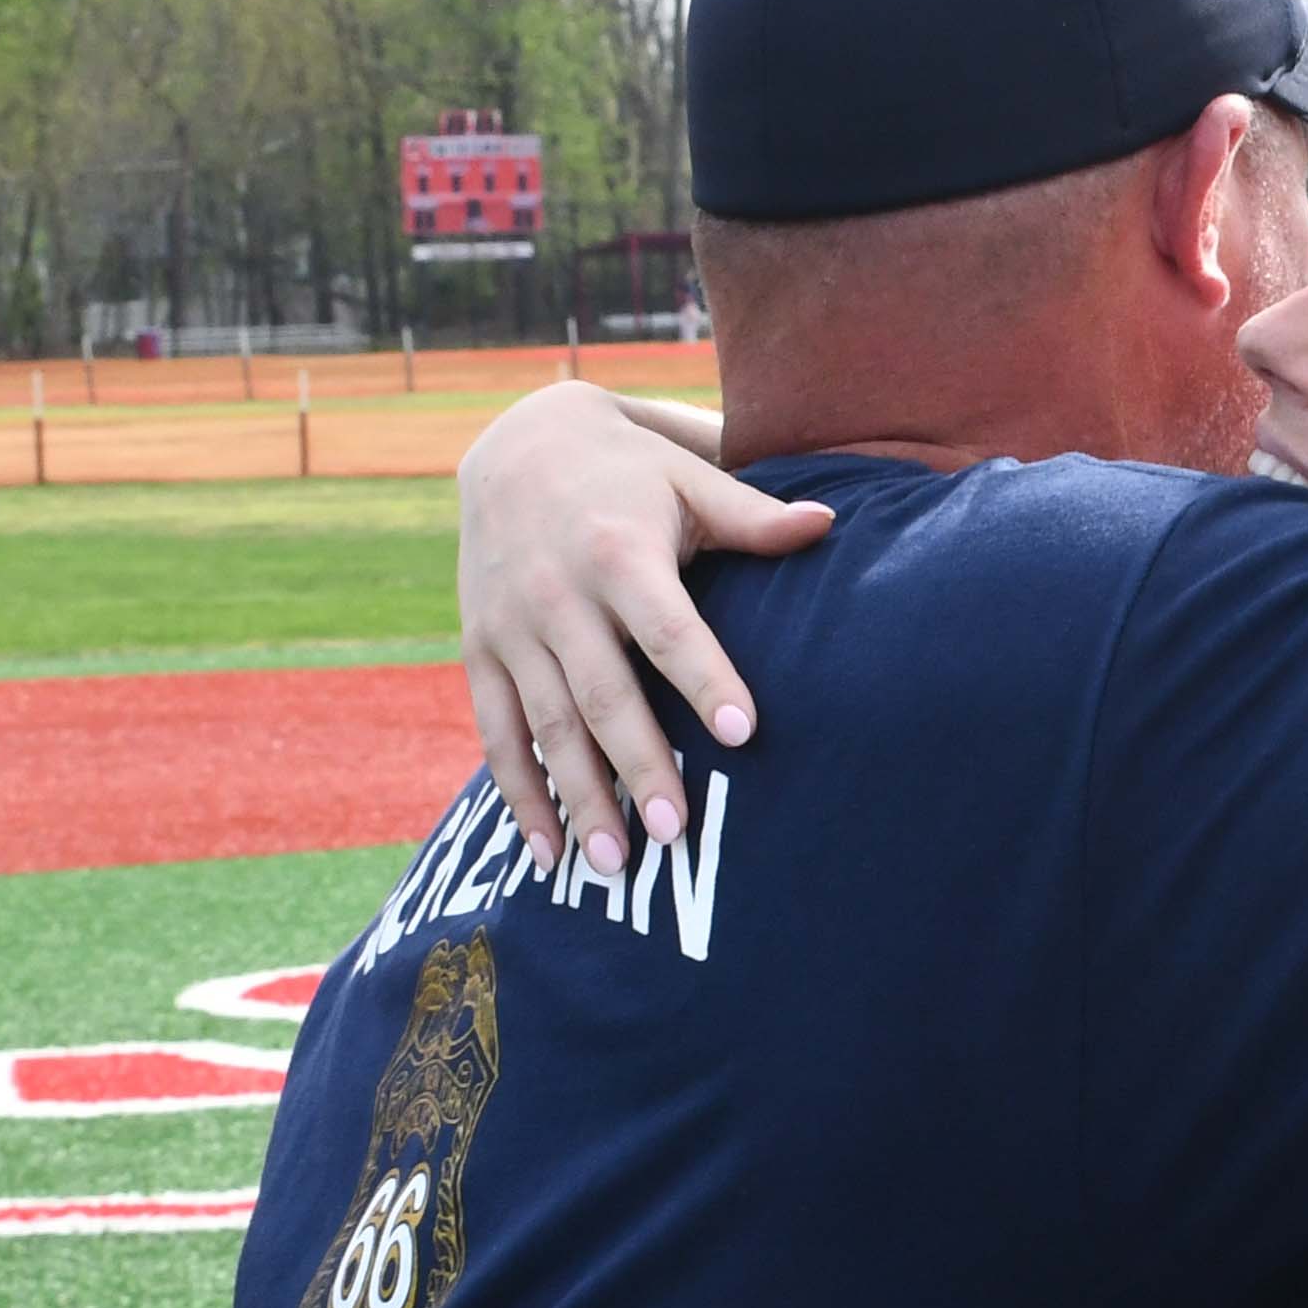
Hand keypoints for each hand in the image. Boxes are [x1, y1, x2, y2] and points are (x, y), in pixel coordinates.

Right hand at [455, 384, 830, 872]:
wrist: (516, 442)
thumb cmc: (630, 471)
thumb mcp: (689, 478)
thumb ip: (753, 517)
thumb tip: (829, 524)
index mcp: (617, 552)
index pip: (668, 629)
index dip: (705, 680)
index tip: (744, 735)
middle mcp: (556, 595)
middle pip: (603, 694)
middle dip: (638, 766)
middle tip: (677, 834)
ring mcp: (510, 627)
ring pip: (546, 726)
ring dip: (578, 797)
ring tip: (614, 865)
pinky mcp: (479, 650)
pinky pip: (497, 732)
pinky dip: (520, 794)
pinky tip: (548, 852)